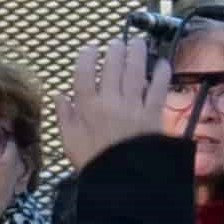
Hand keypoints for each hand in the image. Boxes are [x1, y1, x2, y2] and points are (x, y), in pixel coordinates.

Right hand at [60, 29, 172, 171]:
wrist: (124, 180)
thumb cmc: (94, 161)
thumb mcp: (70, 140)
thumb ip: (64, 116)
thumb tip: (59, 95)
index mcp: (87, 107)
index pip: (85, 73)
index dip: (88, 57)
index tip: (91, 48)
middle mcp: (110, 102)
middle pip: (113, 67)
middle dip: (116, 50)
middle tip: (119, 42)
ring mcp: (134, 106)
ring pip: (135, 72)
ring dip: (138, 54)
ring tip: (138, 43)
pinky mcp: (154, 114)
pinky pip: (158, 89)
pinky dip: (161, 74)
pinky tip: (163, 63)